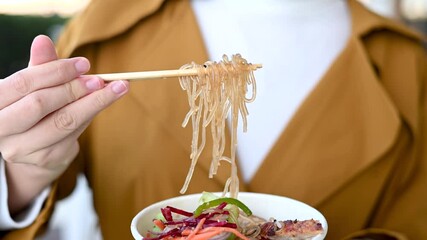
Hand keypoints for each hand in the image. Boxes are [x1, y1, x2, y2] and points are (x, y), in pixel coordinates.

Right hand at [0, 35, 128, 213]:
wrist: (32, 150)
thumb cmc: (32, 110)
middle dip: (74, 88)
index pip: (24, 83)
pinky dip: (91, 115)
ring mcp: (24, 148)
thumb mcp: (34, 87)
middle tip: (100, 79)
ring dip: (93, 102)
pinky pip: (75, 134)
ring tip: (115, 89)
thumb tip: (42, 40)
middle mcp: (3, 129)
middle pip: (40, 104)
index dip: (56, 71)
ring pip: (64, 122)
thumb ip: (40, 66)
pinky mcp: (47, 158)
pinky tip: (103, 103)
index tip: (84, 63)